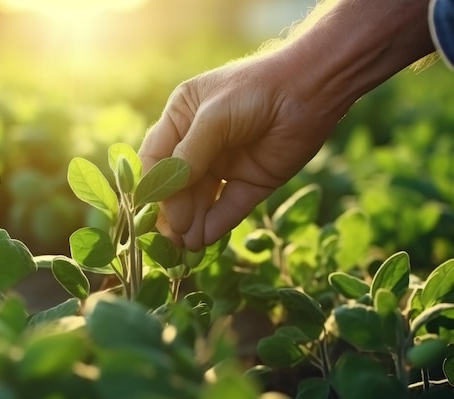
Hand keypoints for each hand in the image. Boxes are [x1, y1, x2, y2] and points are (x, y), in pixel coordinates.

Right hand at [138, 54, 347, 250]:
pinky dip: (217, 224)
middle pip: (177, 185)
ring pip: (201, 200)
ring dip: (192, 223)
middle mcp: (199, 144)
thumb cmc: (256, 90)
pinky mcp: (251, 182)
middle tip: (168, 238)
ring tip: (185, 246)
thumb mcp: (214, 117)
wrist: (312, 89)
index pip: (156, 158)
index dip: (152, 186)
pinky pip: (229, 207)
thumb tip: (167, 199)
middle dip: (172, 212)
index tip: (150, 212)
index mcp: (181, 119)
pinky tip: (205, 239)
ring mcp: (225, 165)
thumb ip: (189, 156)